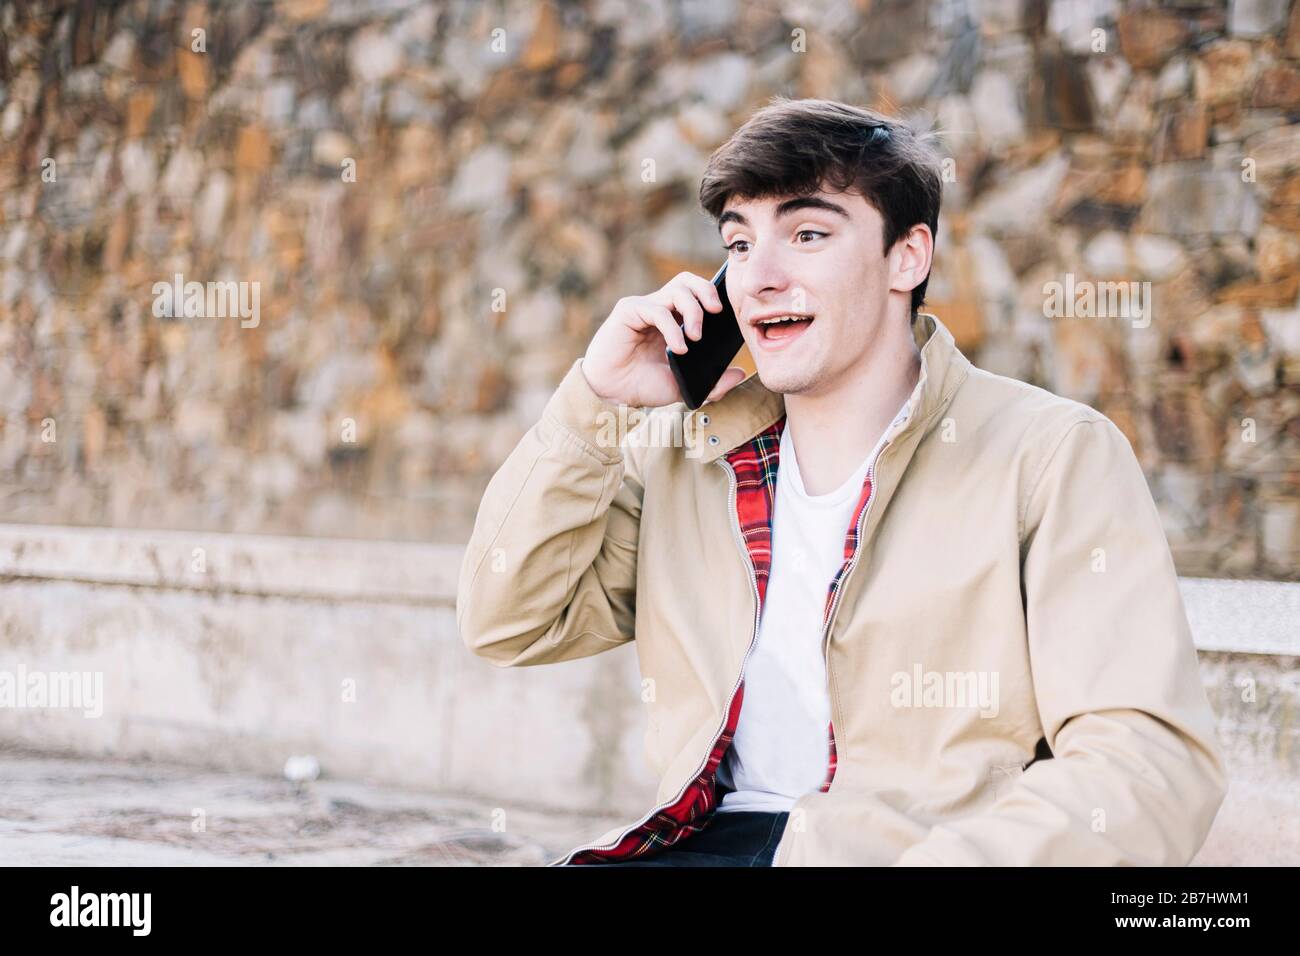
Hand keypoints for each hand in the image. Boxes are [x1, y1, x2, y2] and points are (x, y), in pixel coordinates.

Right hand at [581, 271, 747, 407]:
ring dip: (693, 310)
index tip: (729, 315)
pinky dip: (672, 328)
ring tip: (696, 337)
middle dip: (707, 291)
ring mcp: (644, 307)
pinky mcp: (628, 311)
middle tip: (717, 313)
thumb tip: (740, 372)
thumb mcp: (685, 386)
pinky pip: (657, 310)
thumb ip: (713, 383)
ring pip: (677, 290)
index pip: (697, 293)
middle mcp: (660, 308)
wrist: (612, 395)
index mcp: (674, 320)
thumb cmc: (643, 386)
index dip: (714, 296)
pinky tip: (679, 349)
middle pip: (688, 281)